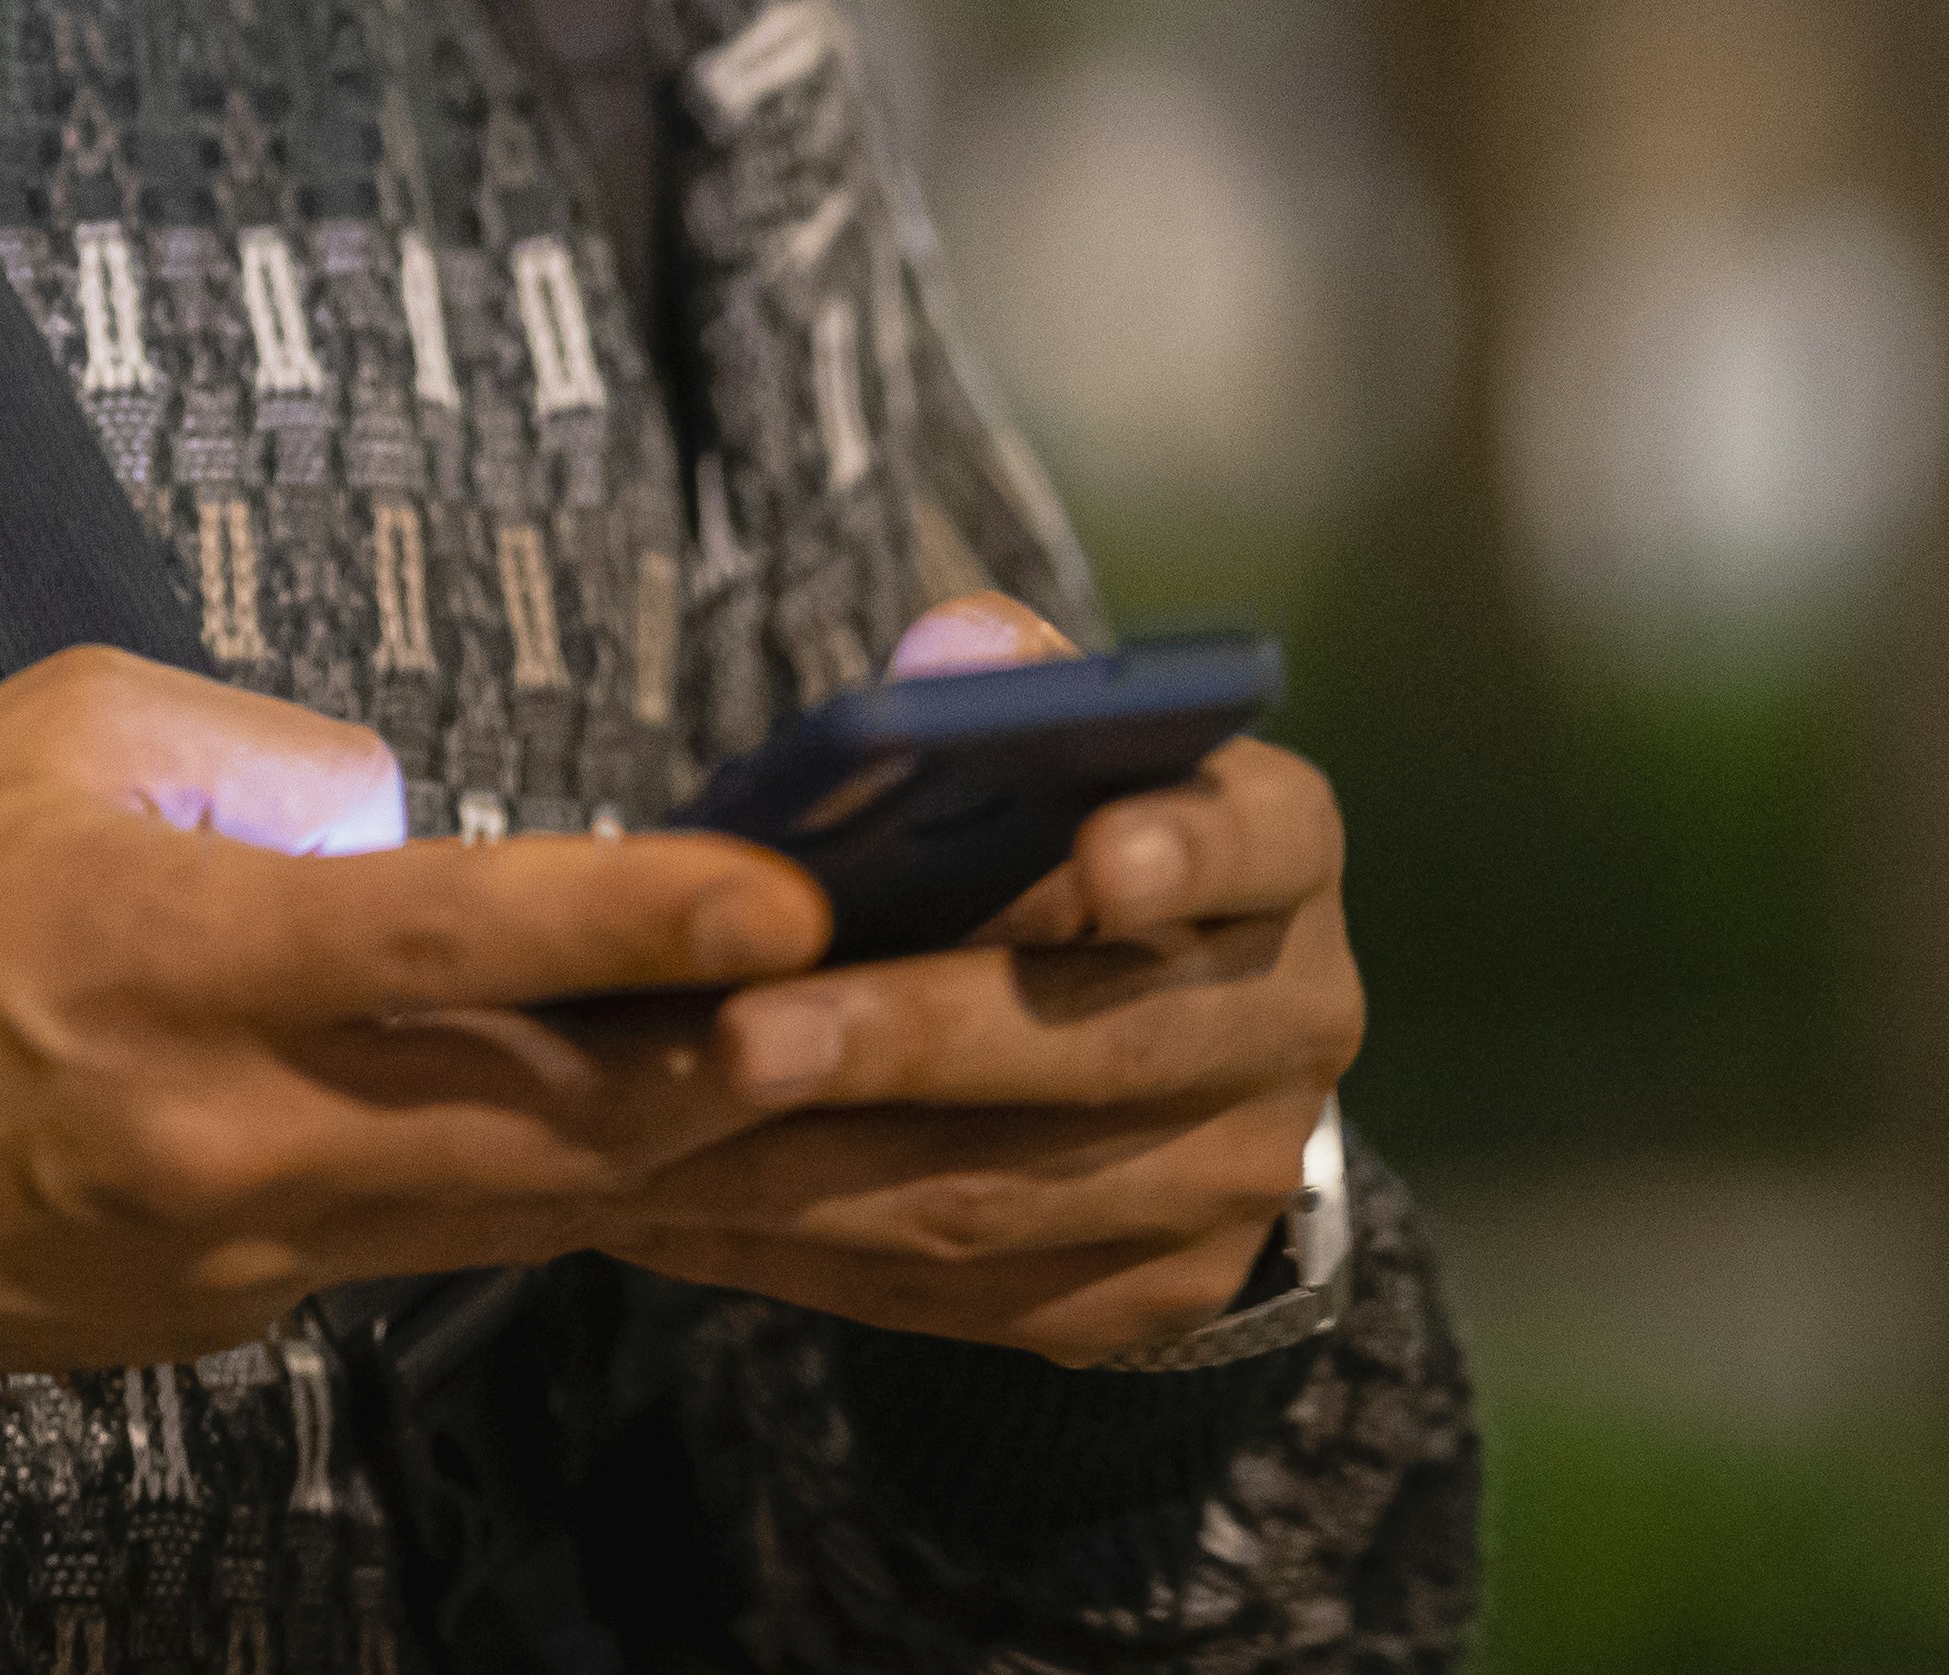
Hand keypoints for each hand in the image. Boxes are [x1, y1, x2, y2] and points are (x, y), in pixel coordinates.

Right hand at [0, 646, 835, 1368]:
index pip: (460, 937)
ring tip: (814, 1074)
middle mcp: (226, 1126)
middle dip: (733, 1073)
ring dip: (662, 1147)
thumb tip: (403, 821)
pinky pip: (406, 1242)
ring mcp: (232, 1250)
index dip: (643, 916)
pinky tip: (604, 1135)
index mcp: (179, 954)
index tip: (793, 896)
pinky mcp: (219, 1321)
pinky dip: (511, 1187)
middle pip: (540, 1119)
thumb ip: (262, 756)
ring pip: (508, 1206)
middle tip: (894, 1009)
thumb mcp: (55, 733)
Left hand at [598, 595, 1360, 1360]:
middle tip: (744, 1037)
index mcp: (1280, 852)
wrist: (1146, 1040)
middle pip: (1105, 1041)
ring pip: (1017, 1192)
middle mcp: (1294, 1018)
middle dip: (910, 1042)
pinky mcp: (1164, 1290)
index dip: (1186, 848)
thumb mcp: (1054, 748)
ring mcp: (1239, 1172)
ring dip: (821, 1173)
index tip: (1097, 857)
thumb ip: (1005, 696)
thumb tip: (958, 655)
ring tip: (654, 1139)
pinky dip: (817, 1256)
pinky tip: (681, 1216)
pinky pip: (976, 1294)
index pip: (1260, 838)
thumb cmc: (1053, 848)